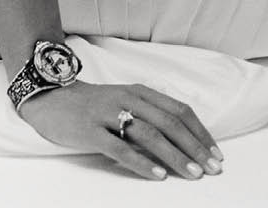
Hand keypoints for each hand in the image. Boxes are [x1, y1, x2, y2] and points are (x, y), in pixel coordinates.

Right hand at [19, 80, 223, 180]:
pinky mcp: (90, 130)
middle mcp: (129, 99)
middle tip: (212, 168)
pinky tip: (158, 176)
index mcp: (142, 92)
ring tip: (193, 173)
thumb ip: (151, 115)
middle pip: (171, 123)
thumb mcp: (126, 101)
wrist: (50, 98)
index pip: (180, 111)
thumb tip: (182, 141)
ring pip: (150, 135)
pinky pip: (120, 148)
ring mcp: (109, 114)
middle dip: (195, 147)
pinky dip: (141, 163)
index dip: (200, 132)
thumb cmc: (94, 105)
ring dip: (175, 156)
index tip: (216, 153)